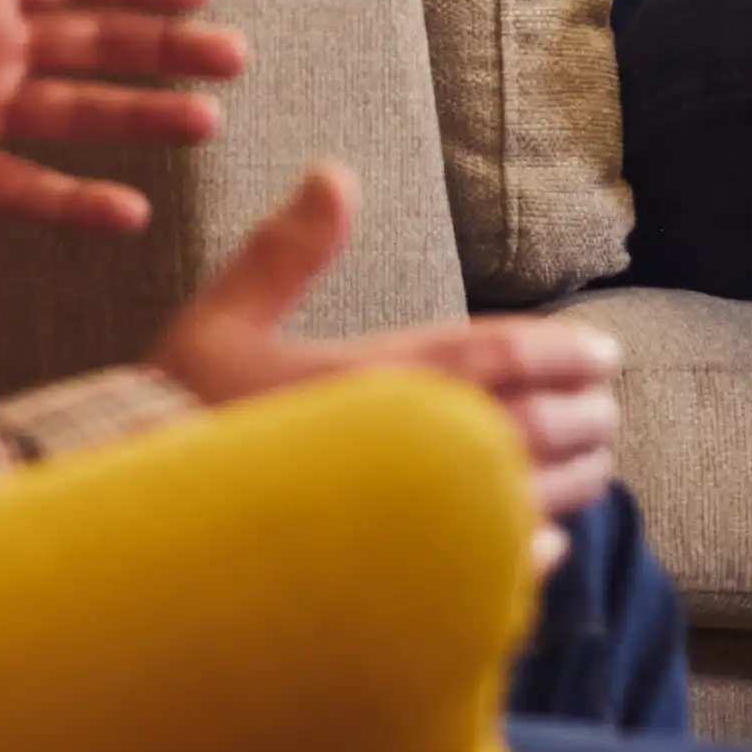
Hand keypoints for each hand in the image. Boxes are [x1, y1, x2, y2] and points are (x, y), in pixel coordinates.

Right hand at [150, 164, 621, 567]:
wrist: (145, 524)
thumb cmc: (179, 417)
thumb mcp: (222, 319)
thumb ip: (287, 250)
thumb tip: (335, 172)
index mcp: (373, 381)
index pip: (499, 357)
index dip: (561, 351)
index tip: (603, 352)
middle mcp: (409, 453)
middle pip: (531, 428)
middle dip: (582, 412)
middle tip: (607, 403)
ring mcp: (414, 523)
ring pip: (526, 497)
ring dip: (575, 475)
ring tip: (596, 461)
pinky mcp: (408, 579)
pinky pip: (496, 568)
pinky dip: (532, 551)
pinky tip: (549, 542)